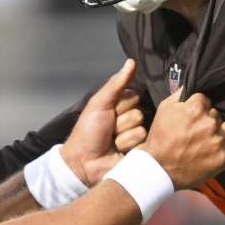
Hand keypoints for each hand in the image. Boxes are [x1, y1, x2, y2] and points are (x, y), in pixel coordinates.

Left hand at [62, 60, 136, 185]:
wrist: (82, 162)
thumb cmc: (87, 132)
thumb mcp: (99, 104)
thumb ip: (116, 84)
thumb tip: (131, 62)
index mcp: (121, 107)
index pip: (134, 97)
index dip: (120, 105)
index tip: (109, 113)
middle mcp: (130, 121)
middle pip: (138, 113)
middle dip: (120, 122)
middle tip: (108, 130)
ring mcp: (135, 137)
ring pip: (140, 128)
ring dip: (122, 137)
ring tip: (111, 143)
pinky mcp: (140, 153)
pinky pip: (142, 143)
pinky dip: (127, 146)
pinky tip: (118, 152)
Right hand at [140, 90, 224, 188]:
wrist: (159, 169)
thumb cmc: (160, 139)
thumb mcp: (164, 109)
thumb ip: (180, 94)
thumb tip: (191, 85)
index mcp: (195, 109)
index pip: (205, 99)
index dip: (198, 107)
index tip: (193, 116)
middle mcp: (209, 123)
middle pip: (217, 114)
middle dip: (209, 120)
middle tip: (197, 131)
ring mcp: (218, 141)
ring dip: (222, 132)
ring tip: (210, 140)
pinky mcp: (224, 158)